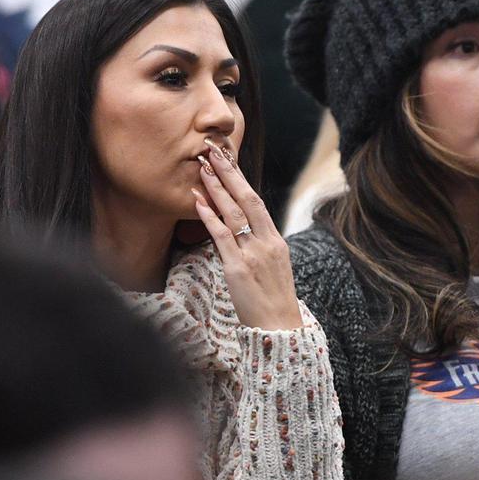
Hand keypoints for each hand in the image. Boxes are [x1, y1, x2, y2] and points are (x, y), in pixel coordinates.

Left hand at [192, 138, 302, 329]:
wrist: (279, 328)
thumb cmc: (273, 301)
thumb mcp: (273, 268)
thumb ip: (259, 247)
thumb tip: (241, 231)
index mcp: (275, 241)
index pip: (257, 202)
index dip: (241, 180)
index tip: (229, 161)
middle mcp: (266, 242)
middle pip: (248, 199)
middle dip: (230, 173)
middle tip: (214, 151)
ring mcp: (252, 254)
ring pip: (234, 212)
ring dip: (217, 187)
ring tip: (203, 167)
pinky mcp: (237, 268)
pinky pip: (222, 236)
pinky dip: (210, 216)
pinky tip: (199, 200)